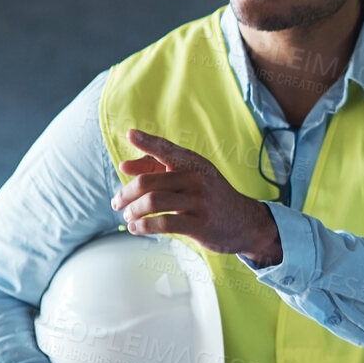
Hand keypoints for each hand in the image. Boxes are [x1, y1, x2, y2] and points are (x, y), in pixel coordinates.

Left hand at [113, 129, 281, 262]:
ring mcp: (199, 201)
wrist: (246, 222)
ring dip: (132, 211)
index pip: (166, 149)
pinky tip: (136, 228)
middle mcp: (197, 178)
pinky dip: (142, 226)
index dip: (147, 141)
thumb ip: (158, 169)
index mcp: (194, 164)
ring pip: (152, 202)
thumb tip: (124, 166)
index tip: (130, 134)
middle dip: (125, 194)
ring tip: (128, 216)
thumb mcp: (190, 178)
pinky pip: (162, 223)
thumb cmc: (210, 197)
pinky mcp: (199, 224)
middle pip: (147, 181)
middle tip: (117, 203)